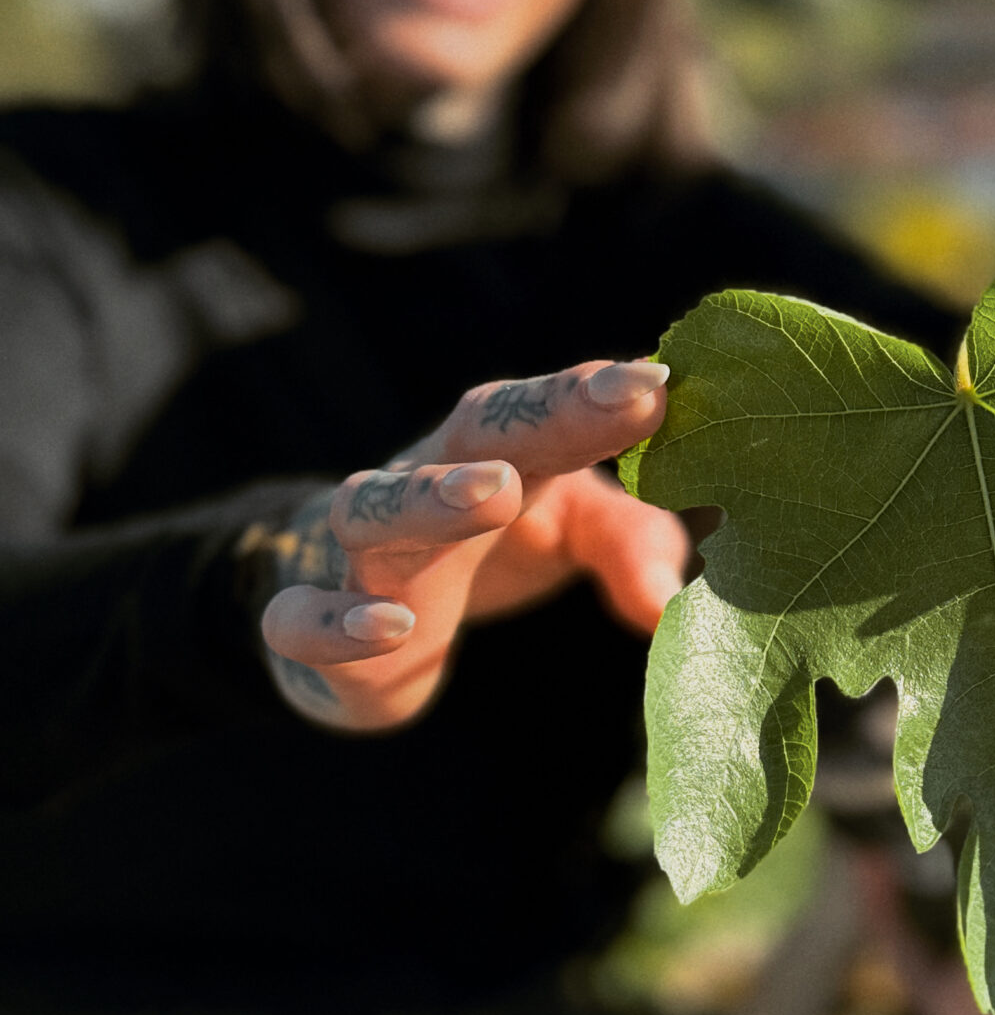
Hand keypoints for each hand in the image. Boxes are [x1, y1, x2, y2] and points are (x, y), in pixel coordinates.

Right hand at [259, 359, 687, 731]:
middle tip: (596, 404)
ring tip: (491, 492)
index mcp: (495, 453)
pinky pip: (307, 620)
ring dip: (428, 498)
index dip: (593, 396)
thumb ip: (634, 549)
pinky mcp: (317, 630)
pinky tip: (391, 627)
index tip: (656, 383)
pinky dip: (340, 623)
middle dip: (533, 417)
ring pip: (375, 513)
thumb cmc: (489, 546)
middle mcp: (423, 486)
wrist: (355, 613)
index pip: (542, 412)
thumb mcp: (577, 534)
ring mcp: (363, 555)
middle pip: (469, 437)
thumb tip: (667, 608)